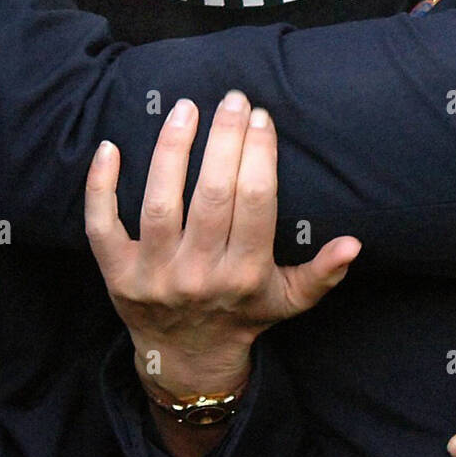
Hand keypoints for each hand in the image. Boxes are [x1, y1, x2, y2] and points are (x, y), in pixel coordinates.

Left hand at [85, 91, 360, 396]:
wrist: (186, 358)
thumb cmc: (242, 314)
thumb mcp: (288, 299)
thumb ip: (322, 273)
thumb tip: (354, 244)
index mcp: (244, 275)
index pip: (255, 204)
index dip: (259, 156)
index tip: (261, 117)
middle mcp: (199, 275)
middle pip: (211, 196)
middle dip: (223, 141)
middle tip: (232, 98)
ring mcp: (153, 274)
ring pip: (159, 203)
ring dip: (171, 151)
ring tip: (185, 108)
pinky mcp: (115, 273)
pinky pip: (101, 226)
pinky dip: (101, 187)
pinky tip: (110, 146)